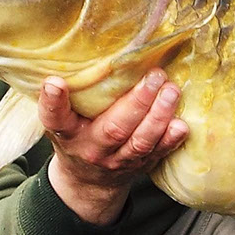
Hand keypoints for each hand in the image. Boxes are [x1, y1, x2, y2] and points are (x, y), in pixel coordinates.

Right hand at [42, 69, 187, 224]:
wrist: (88, 181)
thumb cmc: (78, 135)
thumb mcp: (65, 118)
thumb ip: (70, 96)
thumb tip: (86, 52)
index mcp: (68, 132)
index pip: (55, 117)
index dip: (54, 101)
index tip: (55, 82)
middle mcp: (92, 148)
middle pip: (113, 129)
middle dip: (137, 102)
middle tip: (155, 76)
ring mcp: (117, 161)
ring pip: (140, 142)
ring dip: (159, 116)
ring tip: (171, 91)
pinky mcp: (140, 166)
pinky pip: (157, 154)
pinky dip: (171, 140)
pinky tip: (181, 124)